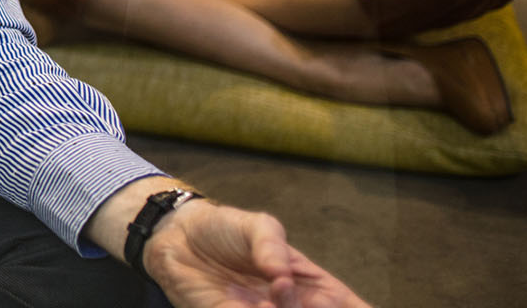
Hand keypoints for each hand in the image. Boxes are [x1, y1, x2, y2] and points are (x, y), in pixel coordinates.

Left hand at [146, 201, 370, 307]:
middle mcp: (291, 306)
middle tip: (300, 295)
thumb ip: (273, 246)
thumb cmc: (225, 230)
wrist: (177, 237)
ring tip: (276, 290)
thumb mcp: (258, 227)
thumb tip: (282, 276)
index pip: (350, 307)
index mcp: (310, 286)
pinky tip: (254, 303)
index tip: (346, 306)